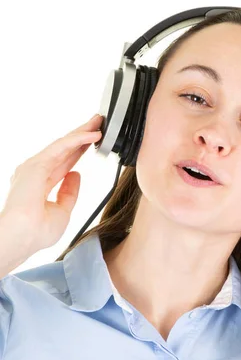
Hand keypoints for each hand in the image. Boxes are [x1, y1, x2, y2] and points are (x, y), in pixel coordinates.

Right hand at [0, 114, 102, 258]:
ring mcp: (35, 166)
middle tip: (97, 123)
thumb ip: (69, 192)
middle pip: (64, 149)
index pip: (64, 162)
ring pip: (63, 144)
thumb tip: (76, 174)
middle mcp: (35, 172)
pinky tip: (92, 134)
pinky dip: (78, 139)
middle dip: (81, 136)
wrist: (23, 237)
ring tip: (98, 122)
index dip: (79, 151)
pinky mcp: (37, 163)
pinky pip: (61, 147)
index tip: (93, 141)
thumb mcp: (62, 211)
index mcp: (39, 184)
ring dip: (81, 132)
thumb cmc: (36, 232)